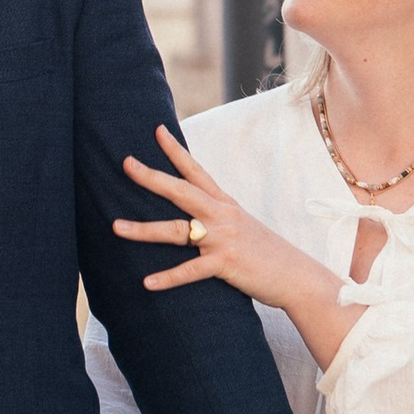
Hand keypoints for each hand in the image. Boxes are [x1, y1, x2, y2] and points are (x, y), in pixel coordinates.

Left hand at [116, 130, 330, 315]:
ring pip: (177, 230)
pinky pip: (190, 271)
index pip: (197, 171)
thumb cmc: (266, 254)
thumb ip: (217, 218)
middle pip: (181, 191)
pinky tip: (147, 283)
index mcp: (224, 204)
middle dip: (152, 177)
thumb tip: (193, 216)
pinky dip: (168, 278)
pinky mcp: (226, 263)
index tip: (156, 130)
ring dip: (143, 230)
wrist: (297, 276)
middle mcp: (222, 215)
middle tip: (126, 163)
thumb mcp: (241, 227)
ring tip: (116, 227)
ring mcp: (223, 238)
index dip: (175, 150)